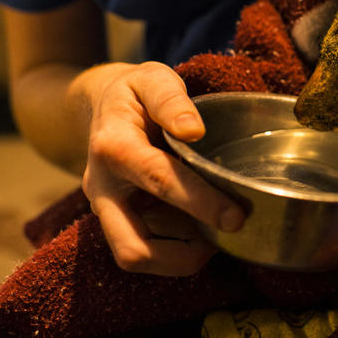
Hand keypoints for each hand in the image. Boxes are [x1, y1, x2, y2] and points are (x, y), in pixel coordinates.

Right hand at [81, 61, 244, 275]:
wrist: (101, 106)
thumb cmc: (135, 94)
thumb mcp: (151, 79)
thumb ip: (171, 100)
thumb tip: (193, 130)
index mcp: (114, 148)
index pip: (159, 181)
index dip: (200, 203)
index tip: (237, 217)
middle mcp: (102, 188)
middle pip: (132, 248)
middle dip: (182, 256)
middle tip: (225, 238)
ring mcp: (106, 210)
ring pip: (135, 258)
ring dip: (180, 257)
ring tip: (215, 233)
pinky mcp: (117, 221)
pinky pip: (144, 250)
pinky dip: (176, 250)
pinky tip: (200, 228)